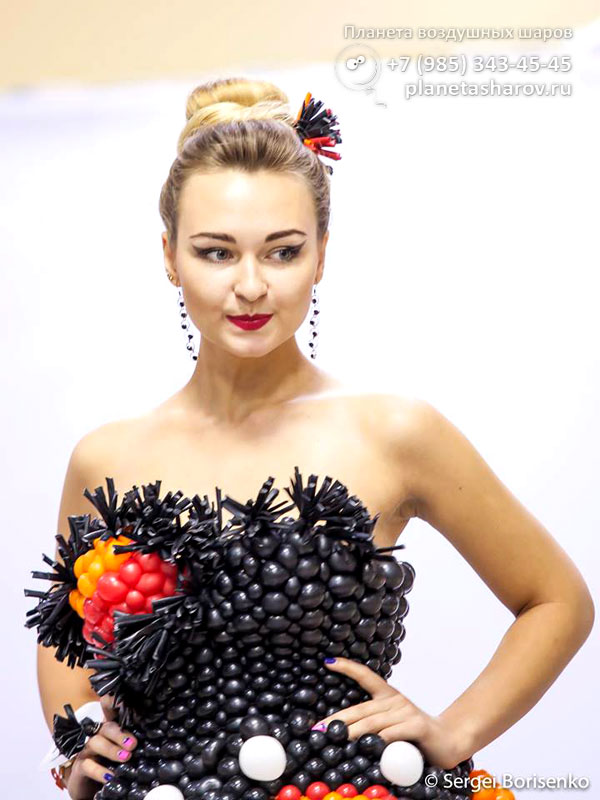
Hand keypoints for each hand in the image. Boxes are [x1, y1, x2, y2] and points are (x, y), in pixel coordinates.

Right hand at [64, 696, 136, 799]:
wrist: (91, 787)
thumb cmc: (112, 764)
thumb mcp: (125, 751)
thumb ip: (134, 742)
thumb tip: (155, 736)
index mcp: (112, 729)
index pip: (112, 711)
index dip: (119, 704)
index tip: (135, 708)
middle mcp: (99, 735)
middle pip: (107, 727)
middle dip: (120, 734)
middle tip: (133, 744)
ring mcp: (88, 750)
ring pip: (95, 742)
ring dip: (111, 749)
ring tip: (126, 758)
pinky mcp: (80, 766)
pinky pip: (88, 765)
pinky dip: (99, 771)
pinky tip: (111, 777)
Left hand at [313, 657, 469, 769]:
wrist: (451, 740)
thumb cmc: (417, 736)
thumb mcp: (393, 727)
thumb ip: (374, 727)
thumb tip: (344, 736)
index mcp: (389, 697)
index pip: (366, 677)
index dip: (348, 668)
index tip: (328, 662)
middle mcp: (396, 700)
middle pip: (361, 709)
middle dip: (337, 720)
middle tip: (318, 729)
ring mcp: (406, 712)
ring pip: (372, 723)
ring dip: (352, 733)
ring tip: (334, 740)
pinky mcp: (417, 726)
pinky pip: (392, 734)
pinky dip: (378, 741)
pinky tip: (367, 747)